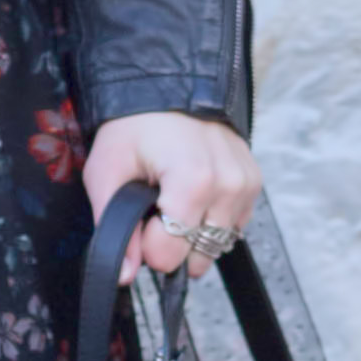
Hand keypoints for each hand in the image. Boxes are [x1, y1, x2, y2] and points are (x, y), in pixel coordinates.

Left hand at [82, 110, 261, 283]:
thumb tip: (124, 276)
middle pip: (196, 256)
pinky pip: (233, 226)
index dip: (146, 244)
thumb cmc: (134, 127)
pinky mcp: (254, 182)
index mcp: (193, 181)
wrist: (168, 85)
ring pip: (216, 245)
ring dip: (192, 233)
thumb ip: (113, 227)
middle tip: (155, 207)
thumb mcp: (106, 172)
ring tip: (175, 199)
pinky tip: (195, 196)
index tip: (140, 216)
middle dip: (171, 242)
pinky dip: (211, 220)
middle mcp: (228, 185)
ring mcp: (246, 184)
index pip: (169, 256)